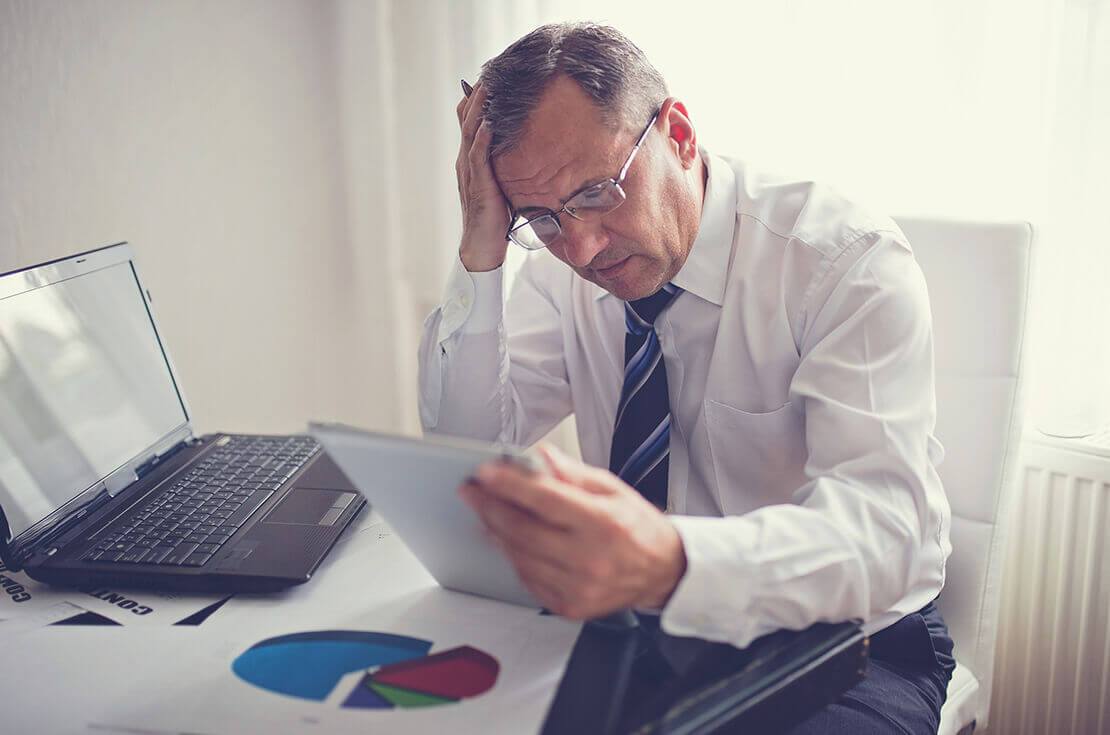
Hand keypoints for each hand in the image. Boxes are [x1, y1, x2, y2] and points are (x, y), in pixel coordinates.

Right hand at [455, 82, 510, 271]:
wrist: (482, 246)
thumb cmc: (495, 218)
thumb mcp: (502, 185)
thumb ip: (507, 167)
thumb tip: (526, 152)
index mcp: (471, 161)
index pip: (470, 124)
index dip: (475, 102)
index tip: (487, 81)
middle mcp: (466, 162)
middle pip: (468, 121)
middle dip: (476, 97)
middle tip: (486, 74)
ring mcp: (470, 173)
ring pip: (471, 133)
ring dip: (478, 110)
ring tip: (485, 88)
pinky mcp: (478, 185)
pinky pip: (478, 157)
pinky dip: (483, 139)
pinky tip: (489, 123)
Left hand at [459, 445, 686, 618]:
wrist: (663, 571)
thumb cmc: (638, 528)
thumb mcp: (612, 489)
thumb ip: (572, 474)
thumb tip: (539, 457)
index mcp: (603, 524)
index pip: (545, 500)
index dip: (510, 485)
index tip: (486, 473)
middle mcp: (590, 559)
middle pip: (523, 532)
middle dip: (491, 507)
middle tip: (473, 492)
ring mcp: (579, 587)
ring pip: (520, 557)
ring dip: (496, 533)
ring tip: (484, 512)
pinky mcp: (570, 606)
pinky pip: (528, 580)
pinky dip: (514, 558)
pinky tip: (507, 540)